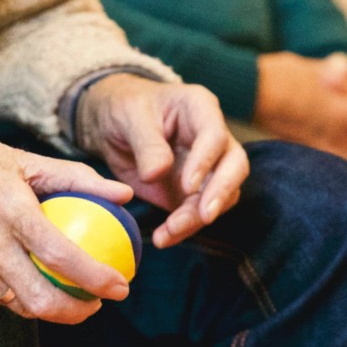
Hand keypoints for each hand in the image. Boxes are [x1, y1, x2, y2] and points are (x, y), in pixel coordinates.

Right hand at [0, 101, 132, 324]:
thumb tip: (123, 194)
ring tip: (72, 295)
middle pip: (40, 299)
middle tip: (98, 302)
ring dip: (50, 308)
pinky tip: (34, 284)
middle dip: (78, 311)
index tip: (120, 285)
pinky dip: (19, 296)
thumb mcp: (22, 158)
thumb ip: (76, 178)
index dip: (96, 278)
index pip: (60, 255)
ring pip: (18, 305)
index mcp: (7, 208)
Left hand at [76, 74, 248, 247]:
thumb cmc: (125, 108)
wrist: (112, 125)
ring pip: (221, 195)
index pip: (215, 135)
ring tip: (169, 232)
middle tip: (204, 216)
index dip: (205, 161)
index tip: (187, 185)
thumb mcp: (129, 117)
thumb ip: (146, 144)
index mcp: (200, 108)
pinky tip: (164, 238)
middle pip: (234, 166)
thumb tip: (157, 174)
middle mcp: (212, 138)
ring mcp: (207, 167)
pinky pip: (198, 213)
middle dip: (221, 192)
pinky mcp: (193, 192)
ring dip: (198, 217)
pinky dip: (184, 228)